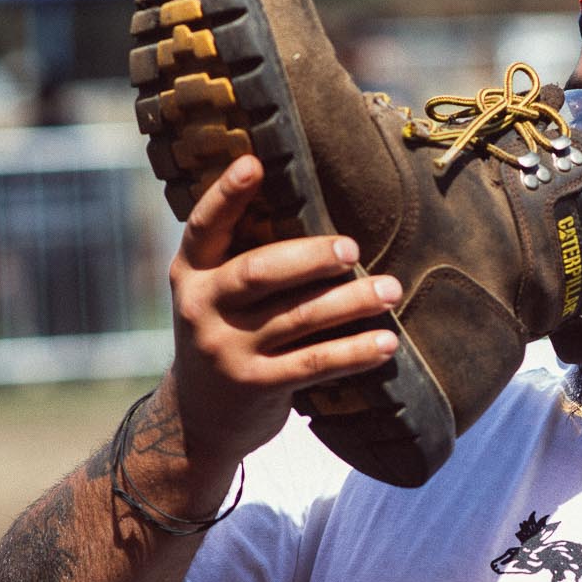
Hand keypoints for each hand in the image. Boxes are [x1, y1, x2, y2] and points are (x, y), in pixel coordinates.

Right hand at [167, 154, 402, 468]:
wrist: (197, 420)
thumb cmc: (226, 336)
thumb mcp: (216, 297)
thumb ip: (245, 260)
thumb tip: (319, 217)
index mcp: (190, 274)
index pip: (204, 227)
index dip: (227, 195)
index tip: (255, 162)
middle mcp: (200, 309)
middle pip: (259, 272)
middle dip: (310, 257)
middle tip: (352, 249)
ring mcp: (226, 350)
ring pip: (296, 318)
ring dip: (349, 302)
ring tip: (390, 289)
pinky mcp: (254, 386)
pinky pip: (313, 364)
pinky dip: (353, 352)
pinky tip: (386, 342)